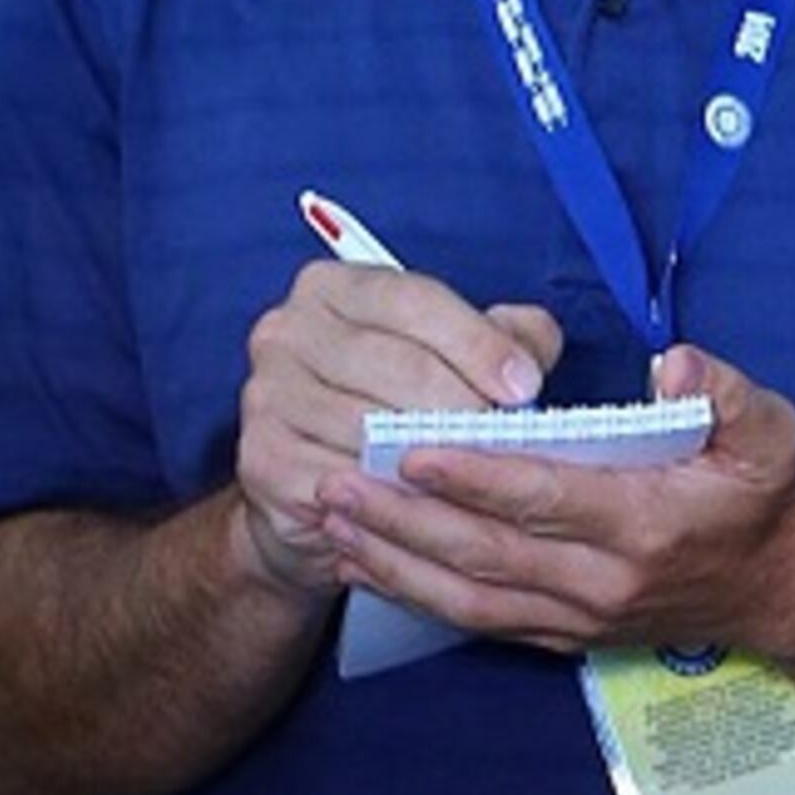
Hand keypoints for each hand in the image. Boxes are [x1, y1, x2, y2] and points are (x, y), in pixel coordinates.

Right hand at [234, 262, 556, 601]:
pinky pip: (348, 481)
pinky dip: (398, 497)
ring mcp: (267, 395)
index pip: (414, 299)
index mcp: (334, 288)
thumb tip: (532, 344)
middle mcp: (287, 331)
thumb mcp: (451, 361)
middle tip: (508, 441)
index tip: (525, 387)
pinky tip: (432, 506)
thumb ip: (502, 338)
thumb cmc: (392, 411)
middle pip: (400, 365)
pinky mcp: (262, 458)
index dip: (478, 344)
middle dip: (466, 407)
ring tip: (479, 476)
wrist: (314, 495)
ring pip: (376, 428)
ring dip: (438, 459)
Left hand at [312, 340, 794, 660]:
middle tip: (336, 483)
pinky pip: (476, 619)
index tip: (412, 450)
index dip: (476, 477)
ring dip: (393, 561)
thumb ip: (725, 391)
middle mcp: (604, 581)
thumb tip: (671, 366)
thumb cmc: (760, 499)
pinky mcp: (561, 635)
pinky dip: (415, 591)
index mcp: (647, 524)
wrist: (776, 590)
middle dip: (404, 520)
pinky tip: (367, 560)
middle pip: (486, 553)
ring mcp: (578, 617)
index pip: (546, 499)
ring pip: (469, 596)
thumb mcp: (773, 432)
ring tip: (331, 520)